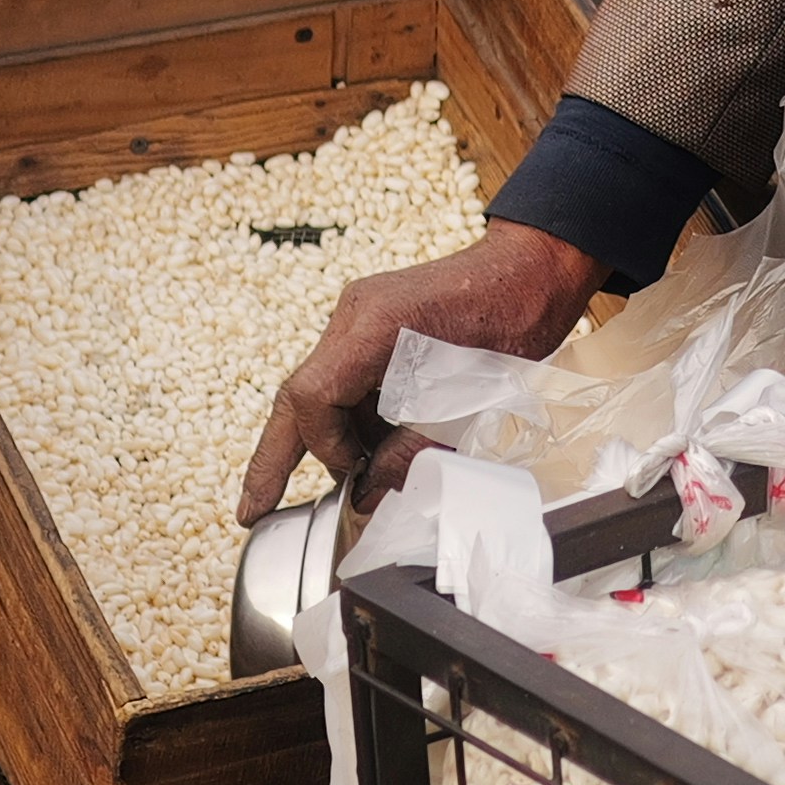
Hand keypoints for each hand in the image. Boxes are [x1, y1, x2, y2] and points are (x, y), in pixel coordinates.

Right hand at [242, 221, 604, 523]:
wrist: (532, 274)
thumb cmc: (512, 327)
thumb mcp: (467, 405)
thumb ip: (410, 453)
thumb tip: (367, 494)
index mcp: (372, 328)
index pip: (309, 398)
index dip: (322, 447)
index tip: (353, 473)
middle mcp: (354, 317)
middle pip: (298, 396)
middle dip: (274, 458)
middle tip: (252, 510)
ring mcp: (360, 318)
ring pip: (322, 392)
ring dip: (335, 440)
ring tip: (362, 476)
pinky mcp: (373, 326)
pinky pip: (347, 380)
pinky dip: (355, 420)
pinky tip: (374, 449)